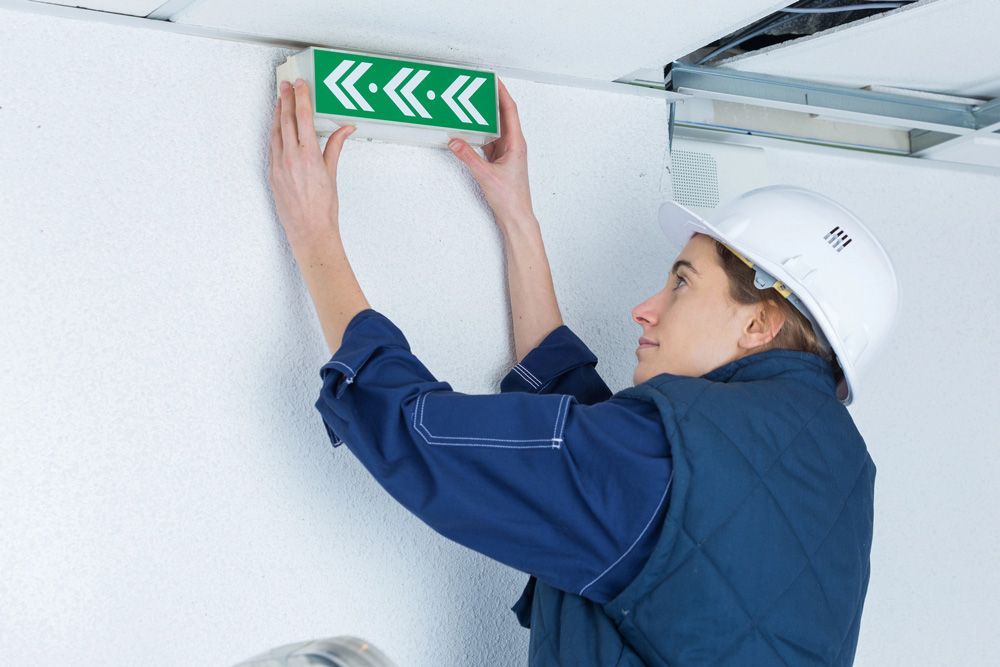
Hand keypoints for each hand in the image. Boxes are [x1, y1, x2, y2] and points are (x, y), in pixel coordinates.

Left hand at [268, 78, 356, 245]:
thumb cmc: (323, 208)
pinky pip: (272, 147)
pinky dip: (274, 133)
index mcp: (308, 155)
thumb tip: (345, 129)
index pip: (303, 117)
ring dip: (277, 114)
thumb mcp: (332, 174)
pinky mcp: (272, 174)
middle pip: (285, 120)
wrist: (310, 231)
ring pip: (275, 132)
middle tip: (285, 85)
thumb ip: (335, 147)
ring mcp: (278, 166)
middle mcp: (290, 158)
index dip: (301, 97)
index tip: (300, 85)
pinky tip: (276, 127)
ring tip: (279, 101)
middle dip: (285, 99)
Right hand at [448, 79, 536, 227]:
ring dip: (485, 117)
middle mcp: (514, 145)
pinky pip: (489, 141)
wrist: (516, 217)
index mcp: (516, 143)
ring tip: (472, 104)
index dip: (502, 93)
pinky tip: (470, 130)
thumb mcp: (485, 174)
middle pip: (503, 115)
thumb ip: (468, 156)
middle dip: (492, 100)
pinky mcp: (500, 161)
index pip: (510, 110)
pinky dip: (480, 134)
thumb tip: (455, 140)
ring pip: (495, 128)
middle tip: (479, 87)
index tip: (493, 79)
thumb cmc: (510, 198)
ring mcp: (507, 153)